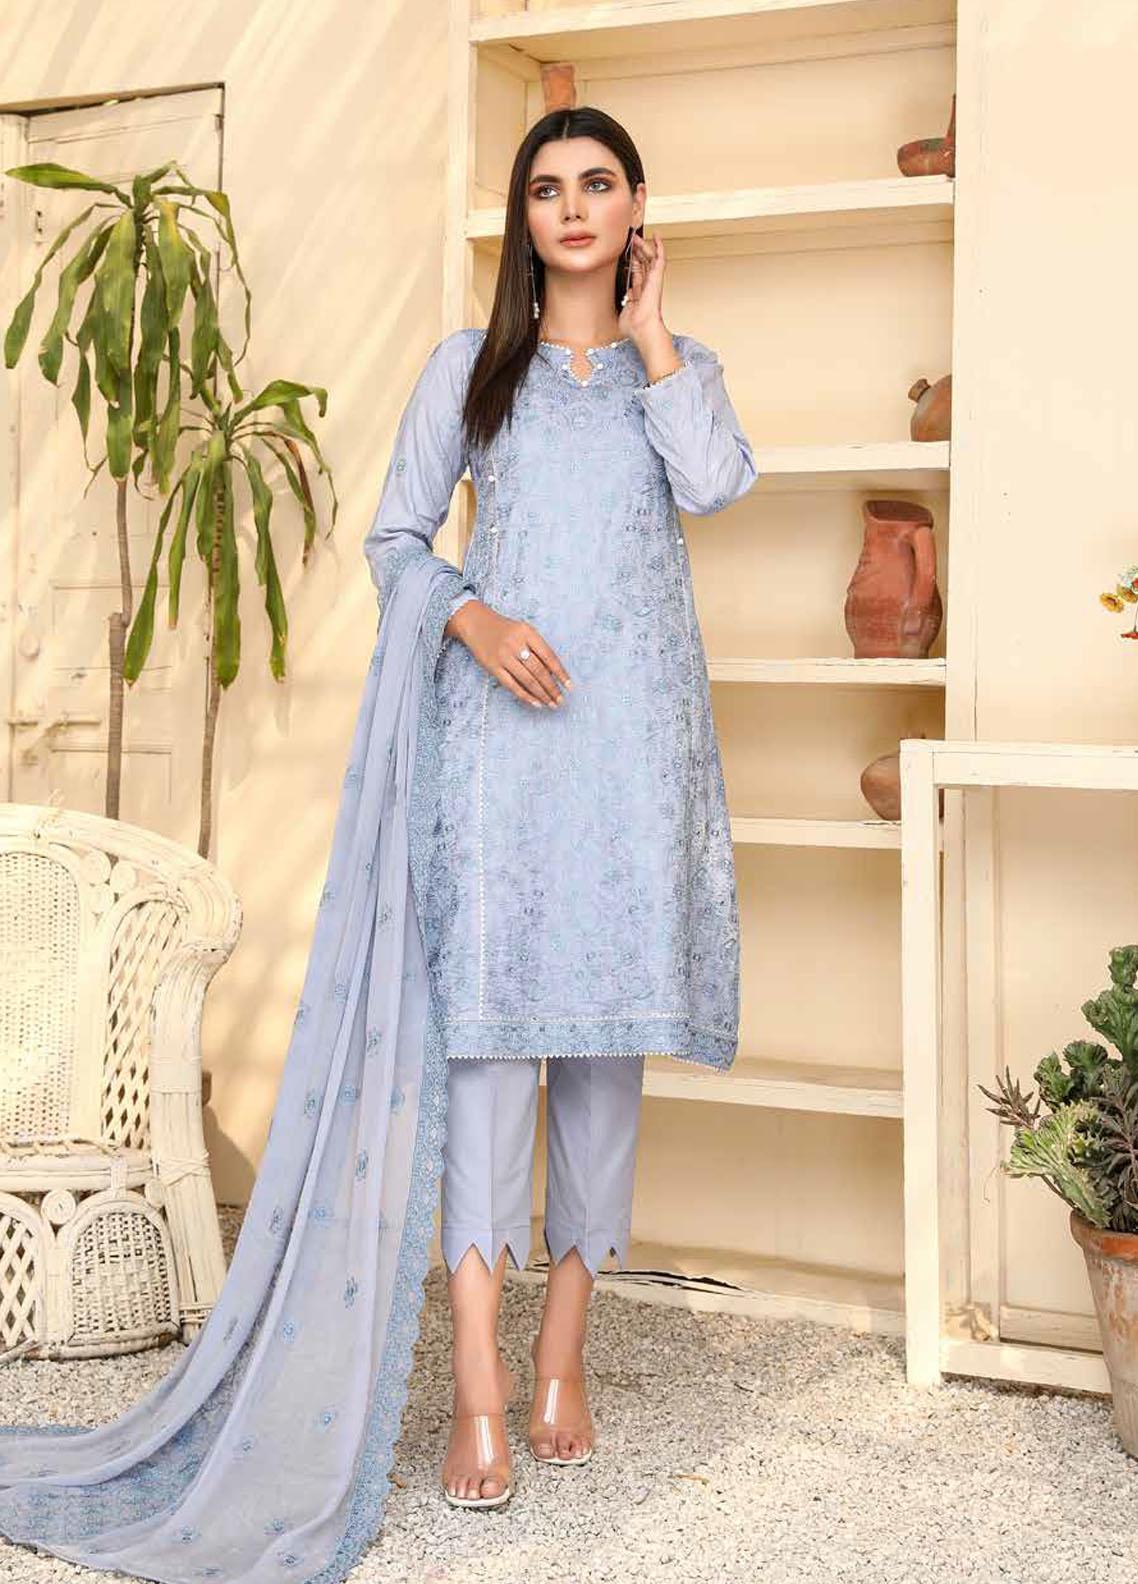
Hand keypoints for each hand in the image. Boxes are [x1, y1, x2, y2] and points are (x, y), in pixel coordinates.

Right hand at [447, 600, 571, 709]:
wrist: (476, 624)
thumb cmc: (506, 630)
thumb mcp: (524, 631)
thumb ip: (538, 649)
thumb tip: (554, 674)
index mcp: (527, 633)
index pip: (549, 656)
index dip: (561, 673)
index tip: (570, 686)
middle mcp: (516, 644)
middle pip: (539, 670)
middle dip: (552, 688)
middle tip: (561, 700)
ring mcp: (503, 656)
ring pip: (527, 680)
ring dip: (541, 694)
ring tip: (551, 704)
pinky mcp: (492, 667)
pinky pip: (512, 685)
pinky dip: (525, 696)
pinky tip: (536, 703)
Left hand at [617, 231, 666, 341]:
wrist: (641, 328)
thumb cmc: (634, 326)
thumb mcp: (623, 312)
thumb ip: (625, 303)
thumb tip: (626, 295)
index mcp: (640, 294)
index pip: (637, 273)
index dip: (633, 262)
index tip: (628, 253)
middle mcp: (648, 286)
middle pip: (643, 263)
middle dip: (637, 251)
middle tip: (631, 239)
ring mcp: (653, 281)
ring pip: (649, 258)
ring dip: (643, 246)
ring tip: (636, 236)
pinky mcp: (657, 277)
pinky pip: (660, 258)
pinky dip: (659, 247)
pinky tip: (657, 236)